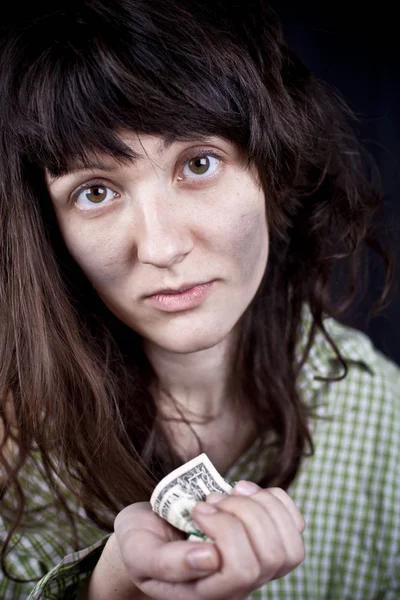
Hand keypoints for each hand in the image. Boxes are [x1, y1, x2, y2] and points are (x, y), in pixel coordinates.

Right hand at [113, 481, 304, 599]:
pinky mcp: (268, 539)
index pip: (243, 571)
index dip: (226, 532)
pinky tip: (243, 490)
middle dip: (242, 514)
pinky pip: (295, 522)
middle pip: (271, 556)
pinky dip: (273, 498)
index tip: (197, 509)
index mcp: (209, 593)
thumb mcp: (138, 551)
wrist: (150, 534)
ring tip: (227, 493)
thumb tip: (209, 559)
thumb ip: (166, 562)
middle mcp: (240, 586)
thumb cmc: (142, 543)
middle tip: (209, 500)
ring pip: (289, 543)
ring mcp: (258, 565)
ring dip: (259, 505)